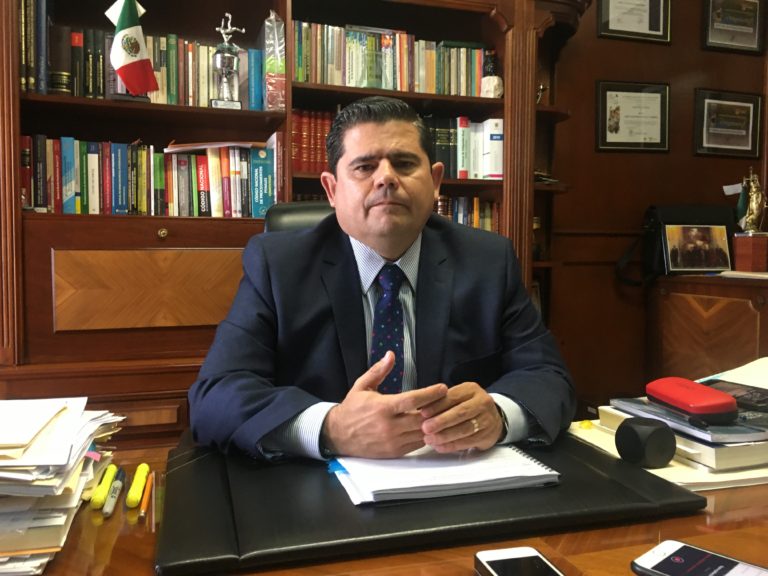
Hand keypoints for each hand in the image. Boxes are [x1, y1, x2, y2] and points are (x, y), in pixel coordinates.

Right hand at [321, 352, 447, 457]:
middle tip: (449, 401)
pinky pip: (417, 444)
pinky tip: (431, 427)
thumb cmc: (352, 409)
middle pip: (422, 418)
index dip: (430, 394)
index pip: (412, 400)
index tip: (443, 388)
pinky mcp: (394, 452)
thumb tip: (391, 355)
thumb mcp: (362, 386)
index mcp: (382, 407)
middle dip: (438, 409)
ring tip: (445, 413)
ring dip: (434, 424)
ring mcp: (393, 441)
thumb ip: (379, 371)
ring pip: (422, 433)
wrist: (337, 435)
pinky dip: (426, 435)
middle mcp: (389, 426)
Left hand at [418, 382, 502, 452]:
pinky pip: (468, 442)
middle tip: (425, 428)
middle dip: (441, 421)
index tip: (423, 413)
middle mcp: (482, 402)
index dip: (437, 405)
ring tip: (430, 439)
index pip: (453, 396)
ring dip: (445, 436)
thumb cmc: (468, 407)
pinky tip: (440, 447)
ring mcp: (487, 419)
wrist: (493, 420)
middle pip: (460, 412)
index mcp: (471, 390)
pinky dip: (452, 445)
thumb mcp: (458, 398)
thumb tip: (420, 409)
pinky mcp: (487, 436)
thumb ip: (442, 402)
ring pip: (465, 429)